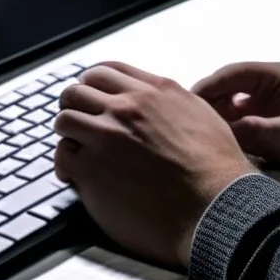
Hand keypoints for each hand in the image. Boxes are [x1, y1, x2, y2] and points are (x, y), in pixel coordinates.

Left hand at [53, 62, 258, 268]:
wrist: (213, 208)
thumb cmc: (217, 171)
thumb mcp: (204, 116)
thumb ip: (172, 104)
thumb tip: (157, 105)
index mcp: (155, 91)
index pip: (107, 71)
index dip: (93, 84)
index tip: (92, 96)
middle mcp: (127, 107)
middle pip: (78, 90)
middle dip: (75, 106)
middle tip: (80, 125)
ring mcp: (106, 136)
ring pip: (64, 119)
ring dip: (69, 135)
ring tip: (78, 151)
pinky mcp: (91, 168)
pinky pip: (61, 155)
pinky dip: (65, 165)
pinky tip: (76, 176)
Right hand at [192, 63, 279, 184]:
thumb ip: (252, 134)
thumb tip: (218, 135)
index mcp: (273, 79)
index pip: (224, 77)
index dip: (199, 93)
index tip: (179, 110)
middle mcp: (272, 89)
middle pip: (225, 96)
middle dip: (206, 114)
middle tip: (188, 136)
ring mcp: (278, 108)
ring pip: (237, 116)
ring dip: (223, 130)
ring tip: (206, 149)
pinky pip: (253, 131)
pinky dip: (240, 141)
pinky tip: (234, 159)